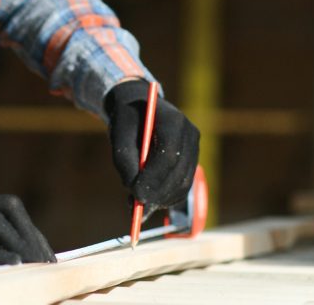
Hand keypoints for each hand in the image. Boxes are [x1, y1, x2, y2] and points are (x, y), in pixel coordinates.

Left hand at [103, 79, 199, 212]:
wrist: (140, 106)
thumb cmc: (127, 119)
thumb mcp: (119, 134)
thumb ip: (125, 161)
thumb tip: (135, 193)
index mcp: (173, 120)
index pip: (169, 154)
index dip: (154, 178)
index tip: (136, 195)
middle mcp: (190, 133)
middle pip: (179, 172)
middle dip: (157, 193)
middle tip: (137, 207)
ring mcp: (194, 147)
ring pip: (184, 183)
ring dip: (162, 199)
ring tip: (138, 204)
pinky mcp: (192, 161)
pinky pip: (184, 186)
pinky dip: (167, 197)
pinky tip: (149, 201)